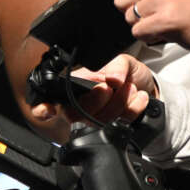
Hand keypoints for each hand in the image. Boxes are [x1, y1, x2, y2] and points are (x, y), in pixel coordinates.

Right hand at [30, 54, 156, 125]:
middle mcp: (82, 105)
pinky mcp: (114, 130)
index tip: (47, 110)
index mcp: (76, 86)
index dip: (42, 108)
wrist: (147, 85)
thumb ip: (117, 65)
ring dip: (120, 102)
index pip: (51, 100)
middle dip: (96, 101)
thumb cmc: (126, 72)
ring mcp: (97, 120)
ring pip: (99, 122)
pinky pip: (121, 125)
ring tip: (129, 87)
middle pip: (75, 115)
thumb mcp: (122, 60)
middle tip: (109, 87)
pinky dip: (134, 108)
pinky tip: (137, 98)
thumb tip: (112, 78)